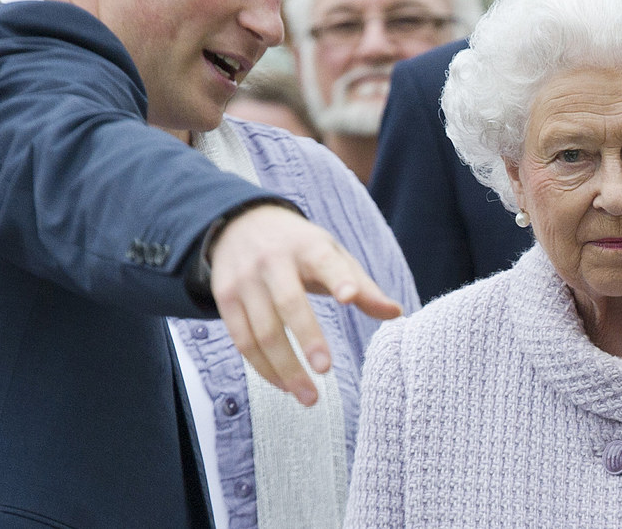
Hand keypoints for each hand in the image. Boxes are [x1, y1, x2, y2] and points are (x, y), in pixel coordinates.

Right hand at [208, 203, 402, 405]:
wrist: (239, 224)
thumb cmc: (299, 246)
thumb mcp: (331, 254)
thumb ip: (362, 286)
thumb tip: (396, 313)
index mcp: (307, 246)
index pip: (324, 262)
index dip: (337, 278)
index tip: (349, 296)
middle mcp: (272, 261)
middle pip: (289, 303)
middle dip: (307, 337)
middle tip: (326, 369)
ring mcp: (244, 280)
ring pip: (262, 331)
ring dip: (285, 368)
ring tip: (310, 397)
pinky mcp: (225, 299)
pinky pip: (242, 340)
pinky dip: (263, 367)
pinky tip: (283, 385)